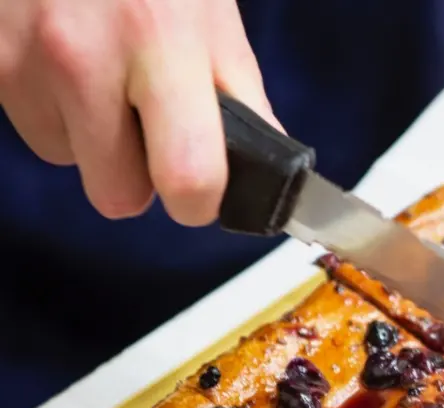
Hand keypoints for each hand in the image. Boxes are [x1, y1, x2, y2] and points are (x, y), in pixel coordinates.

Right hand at [0, 0, 277, 225]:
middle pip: (118, 196)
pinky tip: (68, 58)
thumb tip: (264, 173)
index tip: (202, 190)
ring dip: (93, 138)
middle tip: (151, 125)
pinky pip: (33, 128)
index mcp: (162, 42)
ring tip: (105, 73)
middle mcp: (84, 56)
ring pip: (70, 163)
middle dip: (140, 175)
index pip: (186, 177)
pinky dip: (55, 108)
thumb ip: (240, 97)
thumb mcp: (212, 15)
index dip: (199, 200)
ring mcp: (25, 60)